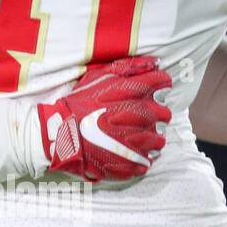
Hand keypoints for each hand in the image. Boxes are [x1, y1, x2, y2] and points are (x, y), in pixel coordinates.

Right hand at [39, 56, 171, 181]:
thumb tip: (154, 62)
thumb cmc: (79, 103)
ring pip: (159, 140)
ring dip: (151, 138)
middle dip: (156, 114)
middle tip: (140, 117)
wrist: (61, 133)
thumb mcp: (99, 75)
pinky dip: (141, 158)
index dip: (158, 85)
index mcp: (137, 92)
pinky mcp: (133, 163)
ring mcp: (140, 142)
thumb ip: (129, 66)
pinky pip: (147, 162)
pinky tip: (128, 153)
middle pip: (165, 114)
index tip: (151, 91)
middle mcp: (144, 115)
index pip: (164, 82)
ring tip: (135, 138)